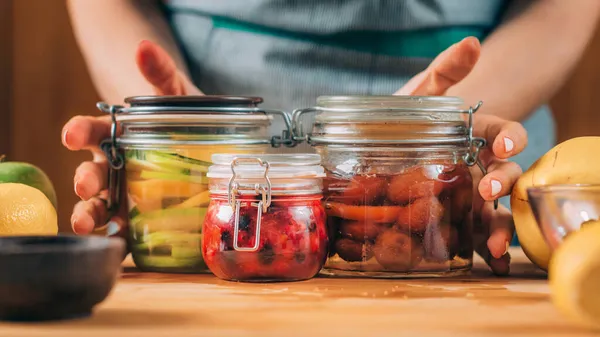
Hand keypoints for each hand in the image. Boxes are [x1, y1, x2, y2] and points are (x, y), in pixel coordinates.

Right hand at [62, 40, 200, 237]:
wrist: (200, 140)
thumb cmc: (180, 117)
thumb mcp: (174, 94)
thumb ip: (161, 74)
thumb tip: (144, 48)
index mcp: (116, 133)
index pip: (92, 131)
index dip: (80, 132)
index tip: (71, 134)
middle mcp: (114, 163)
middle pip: (92, 172)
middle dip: (85, 179)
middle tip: (86, 184)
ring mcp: (125, 191)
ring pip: (100, 203)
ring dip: (89, 212)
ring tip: (85, 224)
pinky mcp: (138, 214)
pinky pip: (124, 227)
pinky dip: (117, 236)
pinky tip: (117, 244)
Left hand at [395, 37, 527, 275]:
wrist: (391, 137)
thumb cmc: (410, 112)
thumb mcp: (424, 91)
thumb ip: (445, 70)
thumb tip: (471, 43)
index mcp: (475, 132)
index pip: (503, 132)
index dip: (511, 137)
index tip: (504, 144)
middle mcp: (478, 163)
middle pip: (504, 173)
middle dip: (503, 182)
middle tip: (490, 191)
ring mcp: (467, 190)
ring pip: (492, 207)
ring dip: (497, 226)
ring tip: (492, 247)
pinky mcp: (454, 211)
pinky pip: (472, 230)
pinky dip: (482, 246)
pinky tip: (486, 263)